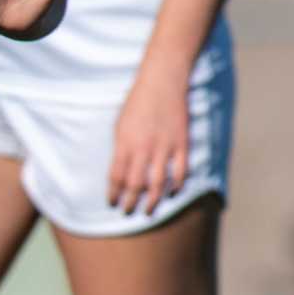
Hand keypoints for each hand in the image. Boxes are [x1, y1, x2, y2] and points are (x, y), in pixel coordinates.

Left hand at [109, 61, 191, 216]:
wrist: (162, 81)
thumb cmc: (137, 102)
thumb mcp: (120, 124)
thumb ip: (120, 149)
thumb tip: (119, 173)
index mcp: (124, 142)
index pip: (116, 177)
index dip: (113, 193)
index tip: (111, 203)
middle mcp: (143, 147)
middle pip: (135, 184)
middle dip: (130, 202)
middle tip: (127, 213)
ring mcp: (164, 146)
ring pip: (158, 183)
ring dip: (152, 201)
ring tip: (148, 212)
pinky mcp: (182, 143)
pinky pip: (181, 171)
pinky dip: (177, 185)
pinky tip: (172, 193)